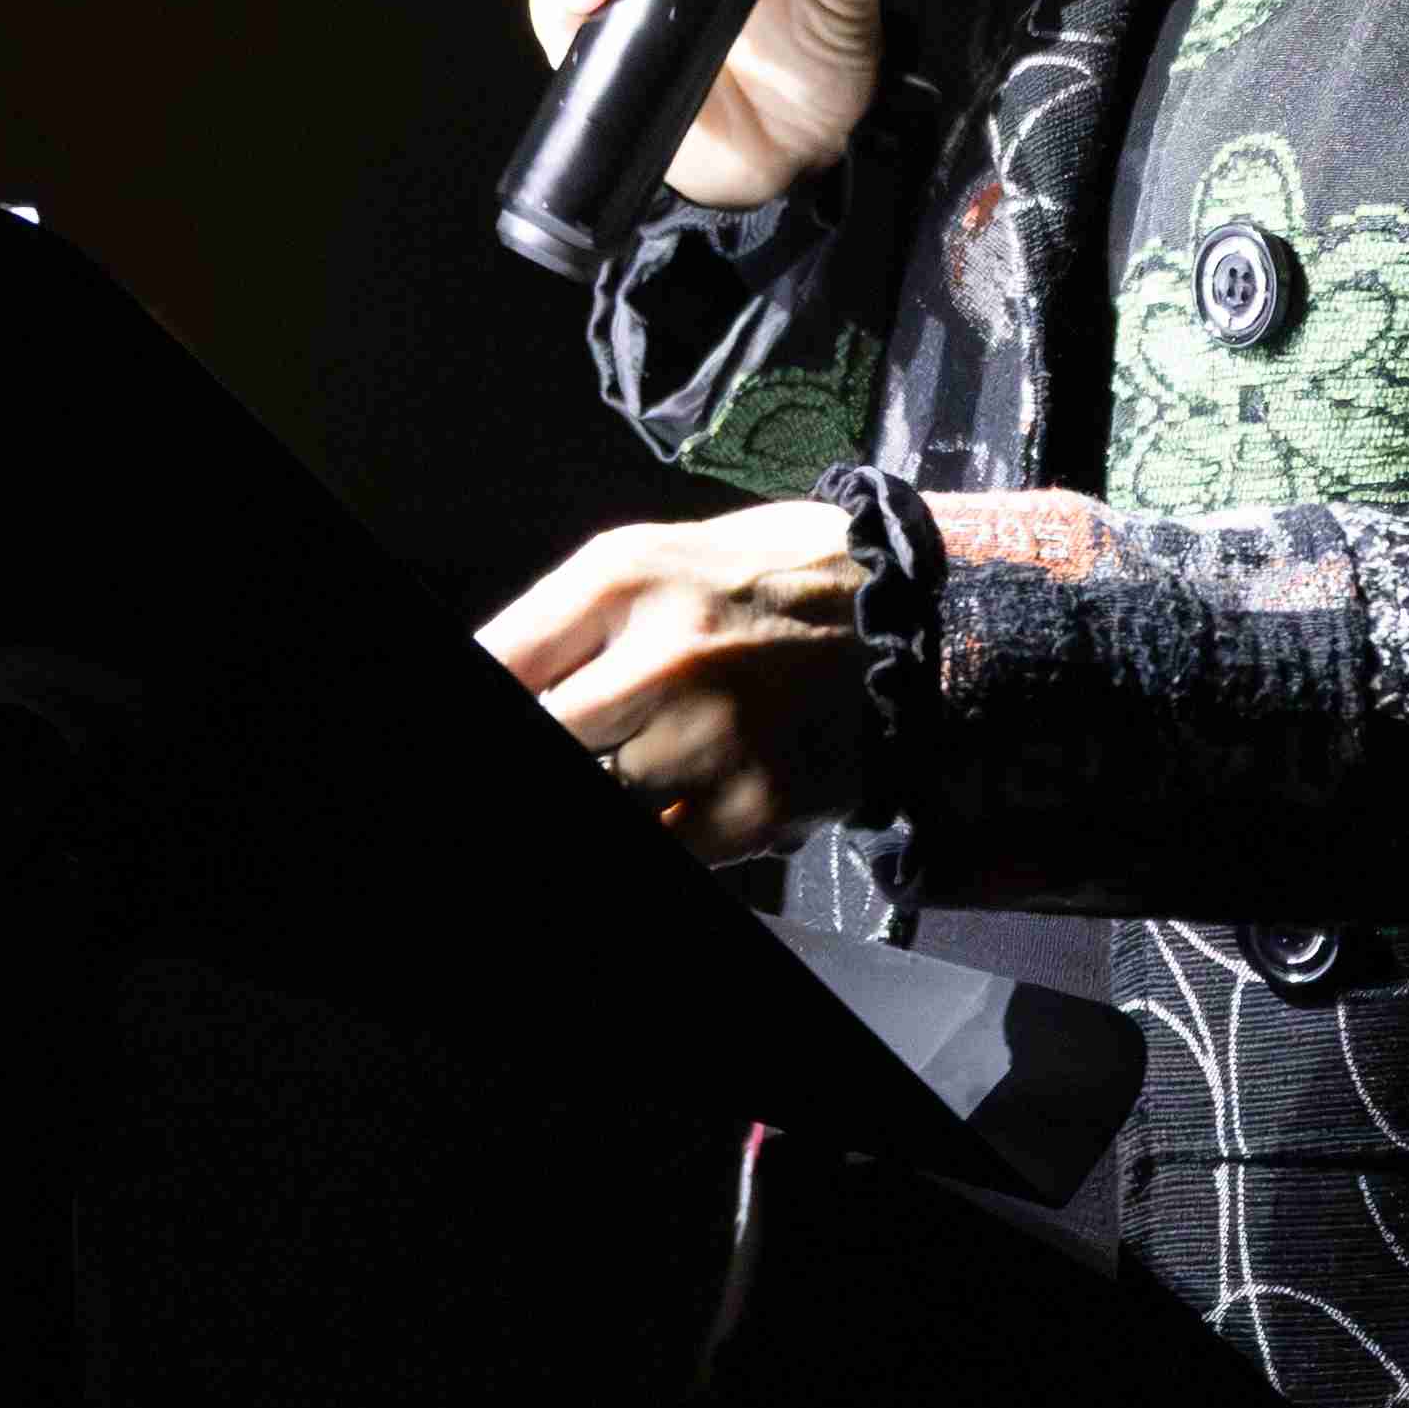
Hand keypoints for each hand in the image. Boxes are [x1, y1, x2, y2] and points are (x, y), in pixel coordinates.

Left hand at [472, 500, 876, 861]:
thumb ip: (565, 626)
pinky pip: (663, 845)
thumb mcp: (656, 562)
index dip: (492, 697)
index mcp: (623, 579)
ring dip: (624, 777)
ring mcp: (709, 738)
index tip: (512, 715)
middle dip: (571, 739)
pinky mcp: (753, 806)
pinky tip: (694, 783)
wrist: (916, 617)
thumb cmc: (774, 582)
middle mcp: (663, 655)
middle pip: (548, 736)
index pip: (495, 664)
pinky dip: (668, 819)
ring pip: (604, 794)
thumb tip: (498, 681)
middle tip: (601, 735)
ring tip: (665, 746)